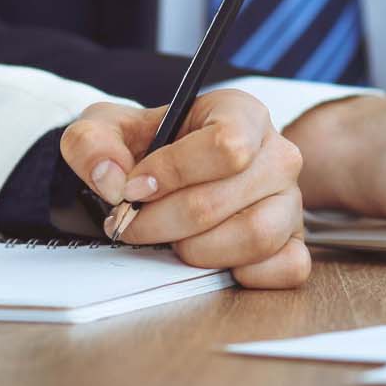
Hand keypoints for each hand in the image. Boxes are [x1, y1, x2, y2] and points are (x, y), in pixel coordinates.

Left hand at [61, 90, 307, 287]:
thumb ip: (92, 142)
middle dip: (163, 220)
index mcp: (241, 113)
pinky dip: (244, 273)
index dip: (172, 173)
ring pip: (254, 236)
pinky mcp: (292, 242)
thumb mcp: (106, 128)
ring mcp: (290, 201)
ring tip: (170, 239)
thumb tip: (111, 180)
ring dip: (196, 249)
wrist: (163, 175)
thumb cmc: (147, 147)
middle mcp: (276, 154)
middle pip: (224, 198)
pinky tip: (211, 259)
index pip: (226, 146)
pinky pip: (286, 267)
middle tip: (134, 223)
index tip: (134, 187)